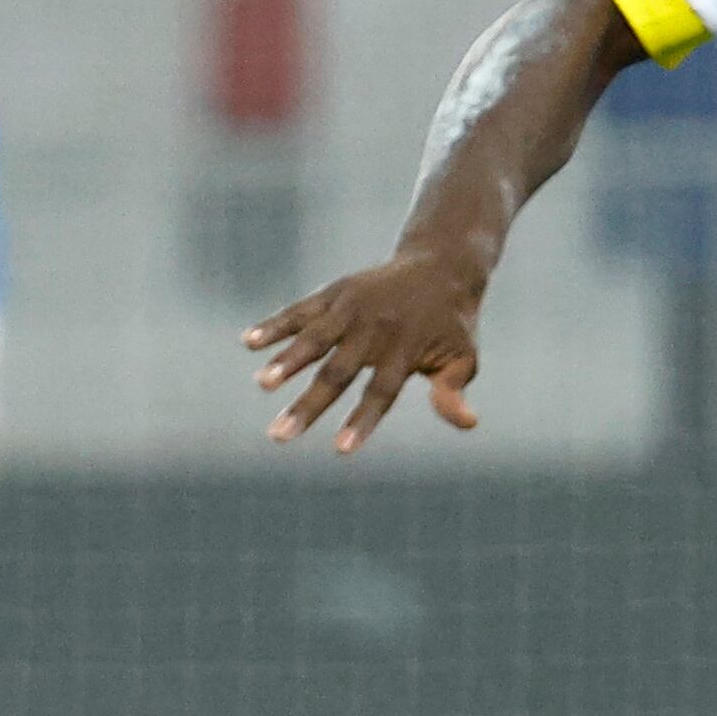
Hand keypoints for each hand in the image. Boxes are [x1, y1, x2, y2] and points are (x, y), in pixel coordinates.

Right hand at [243, 250, 483, 452]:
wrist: (440, 265)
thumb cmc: (451, 324)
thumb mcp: (463, 356)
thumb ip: (454, 390)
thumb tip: (468, 423)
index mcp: (405, 349)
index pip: (380, 392)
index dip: (362, 421)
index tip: (340, 450)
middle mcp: (374, 328)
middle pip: (337, 372)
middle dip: (307, 405)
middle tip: (278, 436)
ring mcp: (351, 308)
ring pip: (314, 338)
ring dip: (287, 361)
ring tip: (262, 384)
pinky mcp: (334, 293)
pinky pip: (301, 311)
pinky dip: (275, 325)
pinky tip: (248, 342)